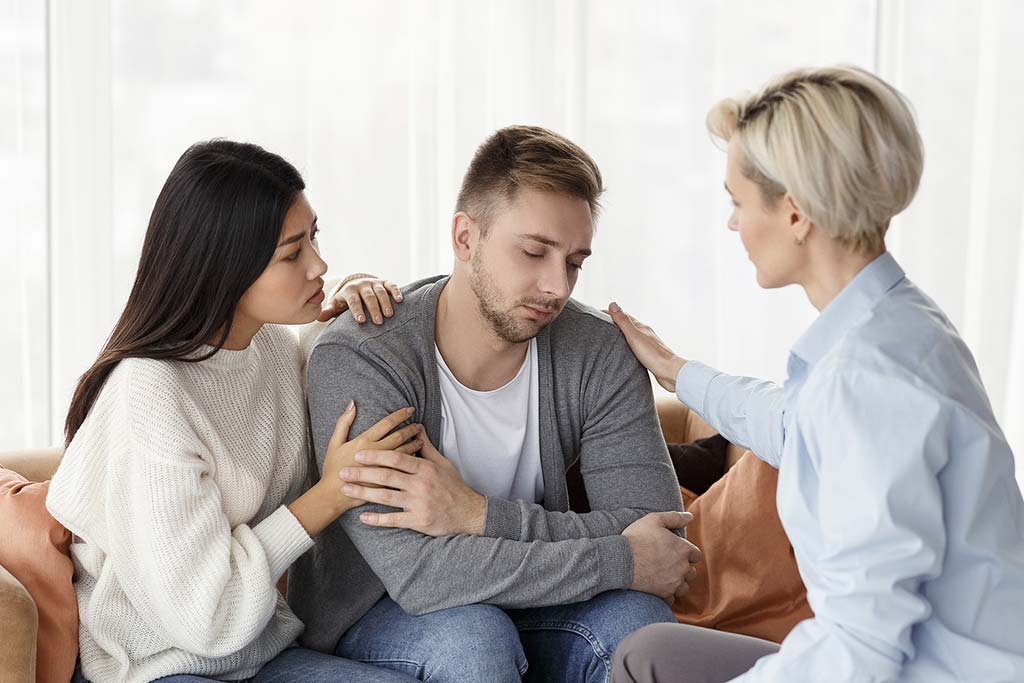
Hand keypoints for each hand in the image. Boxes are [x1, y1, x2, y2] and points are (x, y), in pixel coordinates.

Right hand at [289, 404, 422, 537]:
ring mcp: (382, 467)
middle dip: (411, 429)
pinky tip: (416, 457)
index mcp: (364, 442)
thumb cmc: (332, 468)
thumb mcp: (334, 443)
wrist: (333, 495)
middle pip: (399, 436)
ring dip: (414, 444)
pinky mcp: (385, 480)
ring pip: (404, 452)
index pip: (387, 423)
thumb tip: (352, 404)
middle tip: (419, 425)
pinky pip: (402, 468)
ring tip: (421, 439)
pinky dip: (411, 461)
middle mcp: (375, 453)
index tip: (410, 410)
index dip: (400, 415)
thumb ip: (343, 422)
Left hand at [318, 274, 403, 322]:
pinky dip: (396, 291)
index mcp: (349, 291)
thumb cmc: (346, 301)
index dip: (357, 310)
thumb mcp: (336, 305)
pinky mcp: (384, 282)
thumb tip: (318, 317)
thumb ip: (329, 311)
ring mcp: (374, 283)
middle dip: (373, 308)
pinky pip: (391, 285)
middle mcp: (361, 285)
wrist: (356, 286)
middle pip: (368, 296)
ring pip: (380, 292)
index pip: (353, 300)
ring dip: (385, 302)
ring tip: (389, 315)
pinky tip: (400, 300)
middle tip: (378, 322)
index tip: (361, 321)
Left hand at [341, 431, 486, 536]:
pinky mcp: (418, 521)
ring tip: (346, 489)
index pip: (396, 458)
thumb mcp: (443, 463)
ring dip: (363, 493)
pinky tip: (362, 517)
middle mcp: (421, 485)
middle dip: (362, 473)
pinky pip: (393, 520)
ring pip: (386, 497)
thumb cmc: (454, 486)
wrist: (469, 513)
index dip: (376, 455)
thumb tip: (417, 428)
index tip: (358, 453)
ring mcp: (419, 504)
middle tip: (343, 471)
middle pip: (386, 477)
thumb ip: (426, 447)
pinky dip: (377, 519)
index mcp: (425, 469)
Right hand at [605, 302, 685, 391]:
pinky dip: (626, 344)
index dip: (610, 313)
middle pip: (627, 324)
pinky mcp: (648, 355)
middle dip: (614, 322)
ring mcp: (647, 344)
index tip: (596, 313)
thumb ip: (623, 321)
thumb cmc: (653, 355)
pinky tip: (623, 351)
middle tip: (599, 323)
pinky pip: (634, 346)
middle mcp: (644, 333)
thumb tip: (613, 304)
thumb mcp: (634, 336)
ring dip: (620, 333)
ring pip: (630, 336)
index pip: (623, 316)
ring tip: (608, 336)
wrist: (670, 372)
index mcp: (641, 327)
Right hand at [622, 511, 702, 603]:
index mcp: (683, 549)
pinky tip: (658, 588)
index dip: (687, 553)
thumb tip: (690, 516)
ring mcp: (674, 583)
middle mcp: (683, 568)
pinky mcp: (664, 594)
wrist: (621, 560)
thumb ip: (675, 517)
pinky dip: (667, 595)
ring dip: (677, 583)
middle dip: (683, 569)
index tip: (675, 552)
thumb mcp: (654, 519)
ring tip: (664, 578)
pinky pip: (672, 599)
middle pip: (691, 572)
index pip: (696, 555)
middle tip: (668, 564)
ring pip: (684, 587)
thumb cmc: (637, 538)